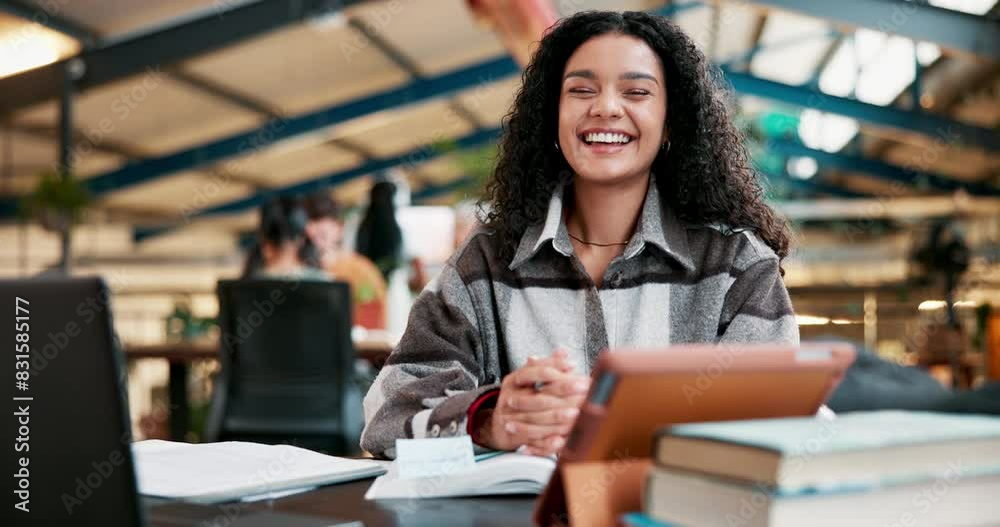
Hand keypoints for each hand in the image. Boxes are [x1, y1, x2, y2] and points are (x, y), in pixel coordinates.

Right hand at [474, 349, 590, 456]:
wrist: (500, 425)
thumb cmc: (520, 397)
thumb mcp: (528, 380)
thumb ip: (546, 366)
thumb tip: (563, 351)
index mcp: (513, 381)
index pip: (532, 371)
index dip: (553, 366)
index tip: (573, 364)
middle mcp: (509, 398)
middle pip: (538, 395)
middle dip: (563, 390)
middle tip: (584, 387)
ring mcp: (510, 418)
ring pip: (536, 418)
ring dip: (558, 416)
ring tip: (577, 413)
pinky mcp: (515, 436)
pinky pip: (533, 439)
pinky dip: (547, 441)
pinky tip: (561, 439)